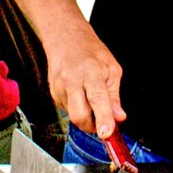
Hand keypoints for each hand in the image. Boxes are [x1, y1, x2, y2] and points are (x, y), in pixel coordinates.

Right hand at [47, 24, 126, 138]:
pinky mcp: (54, 95)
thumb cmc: (91, 52)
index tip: (106, 133)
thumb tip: (119, 117)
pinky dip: (79, 110)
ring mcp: (59, 89)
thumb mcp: (112, 69)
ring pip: (73, 116)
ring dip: (87, 119)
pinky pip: (68, 111)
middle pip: (79, 115)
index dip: (102, 118)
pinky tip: (83, 97)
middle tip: (106, 124)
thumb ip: (114, 96)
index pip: (97, 99)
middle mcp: (71, 82)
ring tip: (95, 104)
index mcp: (90, 73)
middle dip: (93, 126)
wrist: (65, 39)